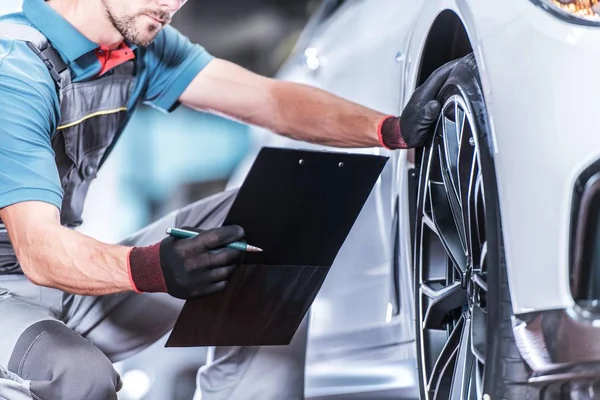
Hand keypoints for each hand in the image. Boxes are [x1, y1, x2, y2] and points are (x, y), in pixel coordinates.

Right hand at [128, 225, 244, 298]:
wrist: (151, 272)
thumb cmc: (171, 249)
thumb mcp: (181, 236)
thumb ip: (203, 235)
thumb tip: (229, 235)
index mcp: (188, 247)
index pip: (217, 238)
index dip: (232, 233)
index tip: (241, 231)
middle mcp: (193, 264)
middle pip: (226, 256)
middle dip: (239, 249)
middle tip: (243, 245)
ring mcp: (196, 280)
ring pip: (227, 271)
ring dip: (233, 263)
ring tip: (233, 257)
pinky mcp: (198, 292)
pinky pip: (222, 284)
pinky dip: (225, 275)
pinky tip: (222, 269)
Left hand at [378, 59, 458, 148]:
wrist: (400, 136)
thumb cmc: (408, 132)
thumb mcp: (419, 125)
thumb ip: (426, 114)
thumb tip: (434, 105)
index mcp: (422, 95)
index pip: (438, 75)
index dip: (452, 67)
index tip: (464, 62)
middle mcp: (423, 93)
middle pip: (441, 75)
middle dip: (455, 68)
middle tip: (469, 64)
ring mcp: (425, 96)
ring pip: (440, 81)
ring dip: (452, 75)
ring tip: (466, 72)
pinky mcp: (427, 100)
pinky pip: (440, 88)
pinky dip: (449, 84)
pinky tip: (456, 87)